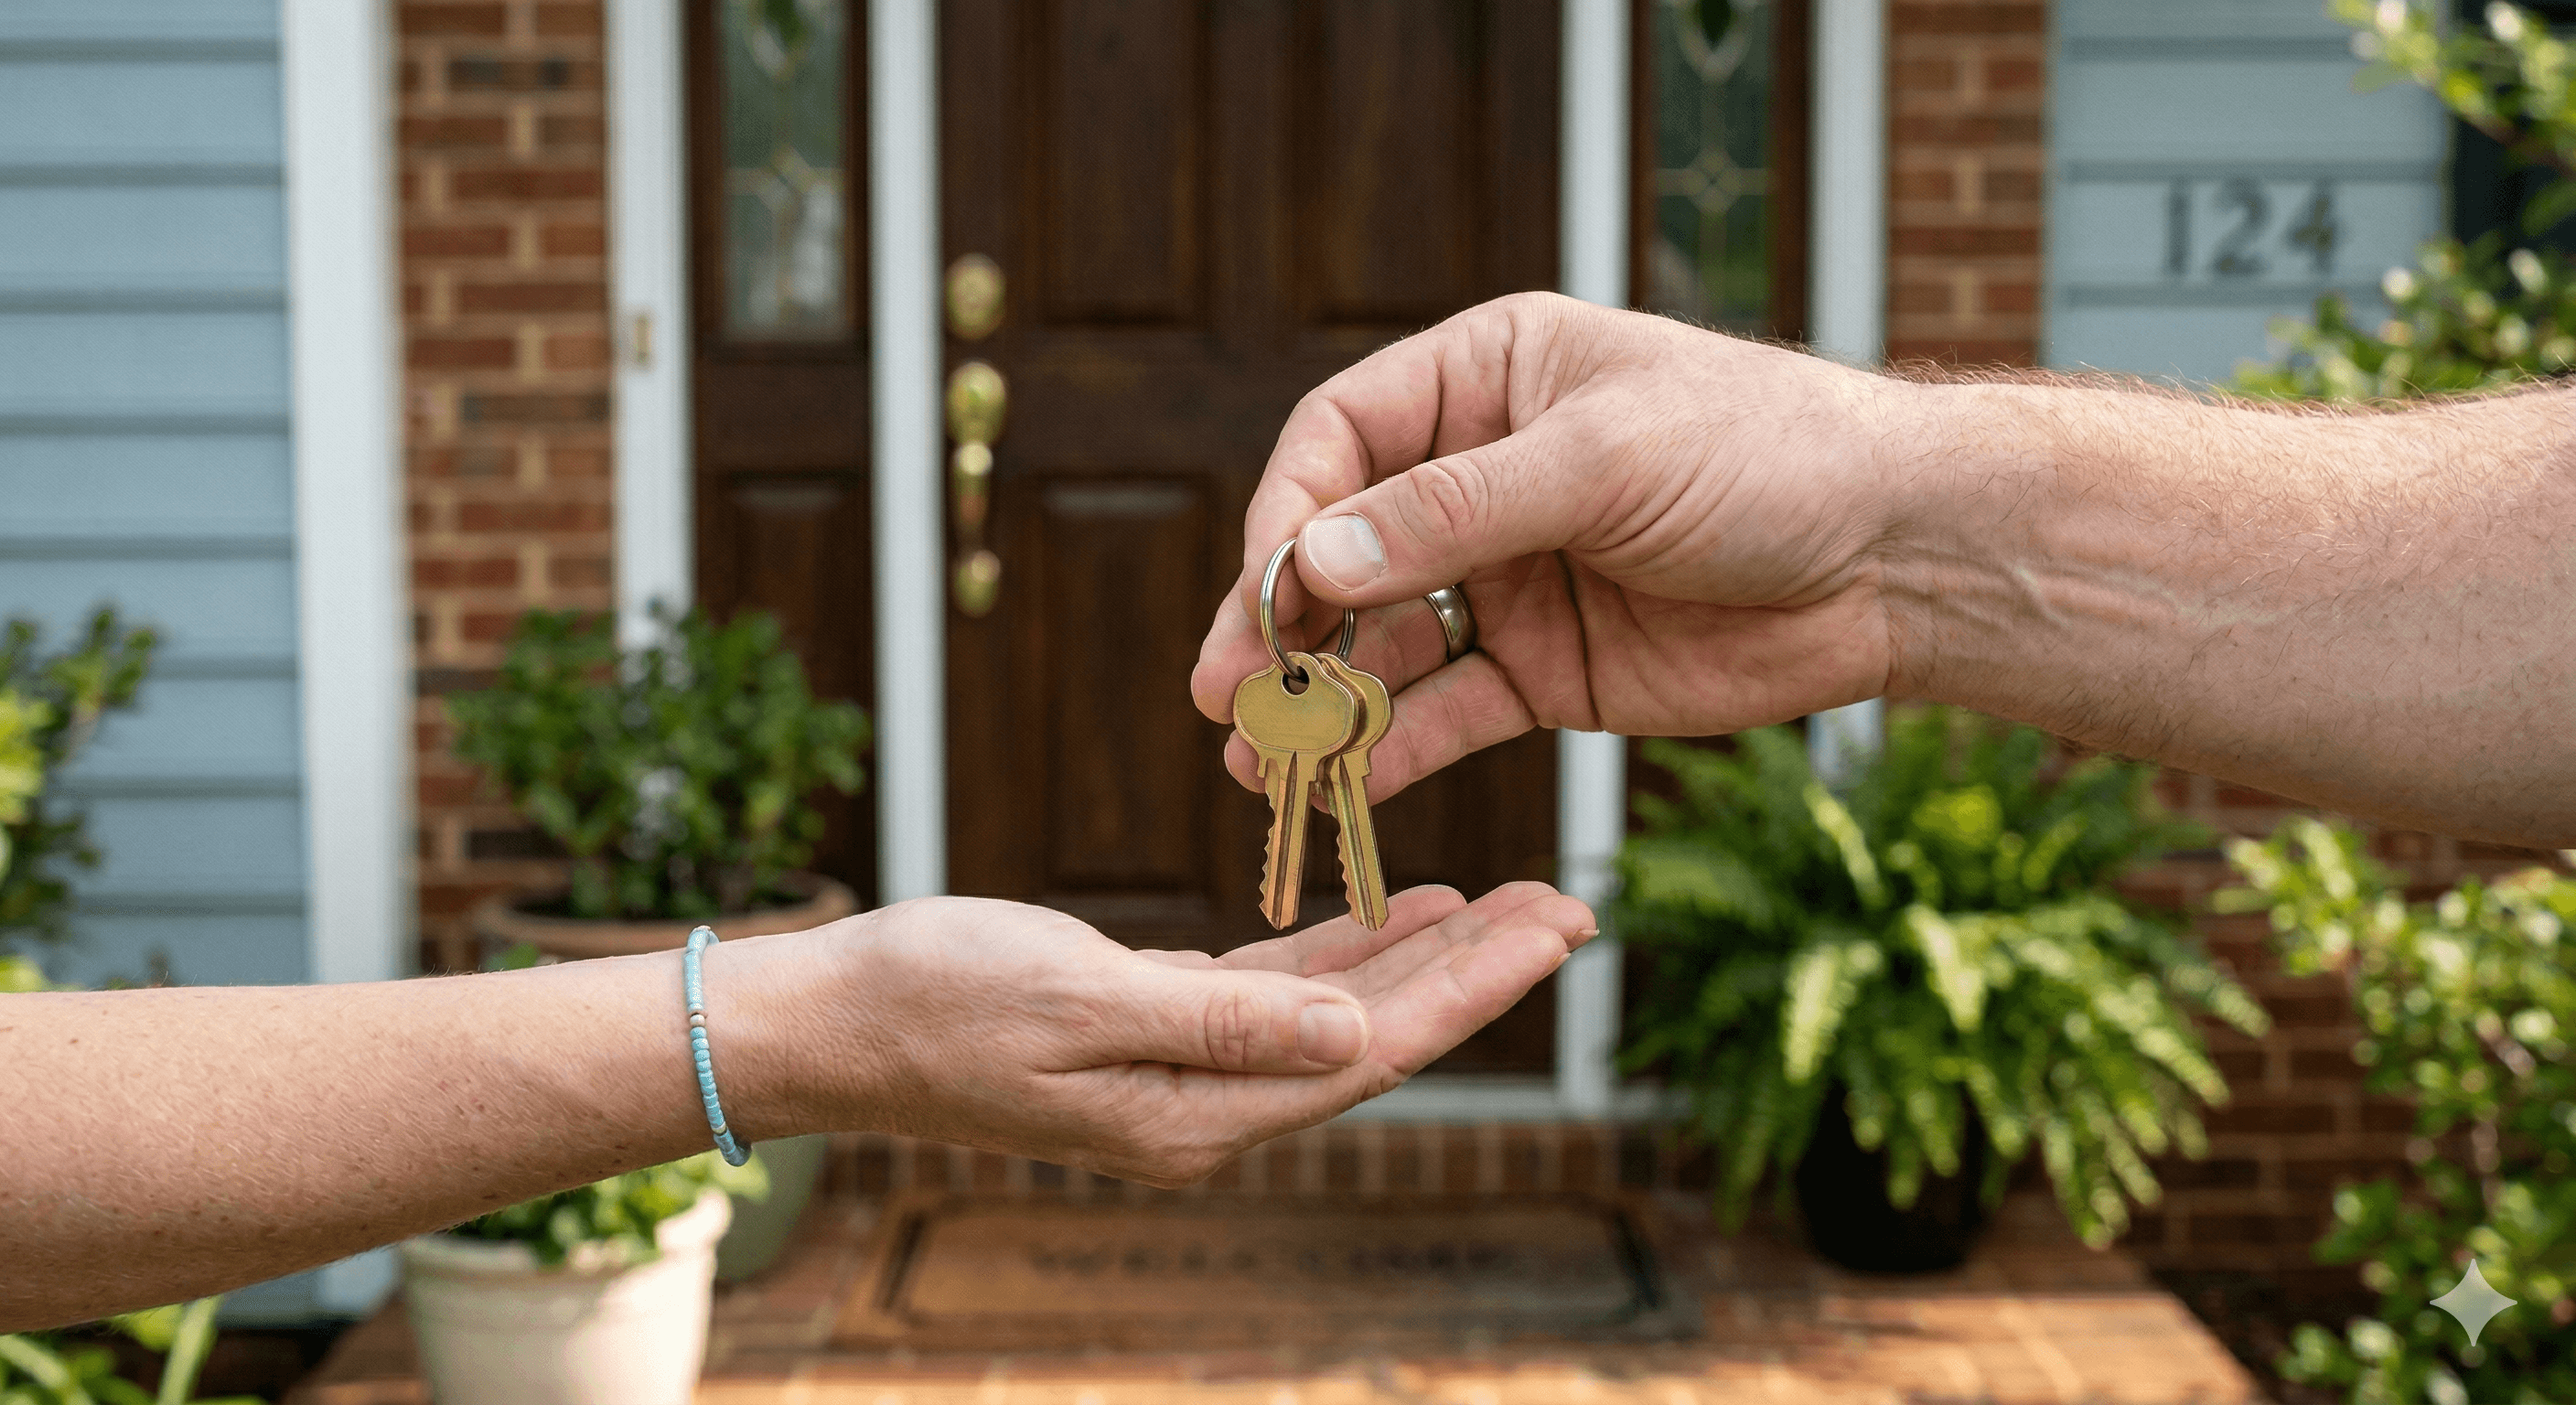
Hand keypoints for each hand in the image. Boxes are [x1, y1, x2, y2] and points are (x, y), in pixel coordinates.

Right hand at [773, 883, 1592, 1185]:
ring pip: (1332, 1015)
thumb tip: (1356, 1044)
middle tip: (1573, 908)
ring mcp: (1178, 1075)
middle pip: (1373, 1040)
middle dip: (1475, 975)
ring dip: (1417, 962)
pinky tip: (1387, 915)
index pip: (1371, 1055)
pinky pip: (1272, 996)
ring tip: (1506, 907)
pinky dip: (1336, 956)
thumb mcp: (1077, 999)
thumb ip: (1222, 1023)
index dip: (1472, 992)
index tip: (1557, 932)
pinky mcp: (1150, 1031)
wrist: (827, 1019)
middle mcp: (1202, 1111)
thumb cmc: (930, 999)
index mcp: (1194, 1116)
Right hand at [1191, 291, 1918, 802]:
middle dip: (1280, 624)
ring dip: (1318, 701)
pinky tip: (1338, 787)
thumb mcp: (1604, 460)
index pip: (1341, 439)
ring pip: (1382, 643)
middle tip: (1222, 693)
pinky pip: (1447, 712)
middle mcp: (1480, 478)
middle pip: (1343, 551)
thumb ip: (1456, 511)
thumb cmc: (1767, 457)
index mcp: (1488, 379)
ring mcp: (1508, 580)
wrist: (1900, 558)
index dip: (1289, 515)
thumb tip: (1312, 560)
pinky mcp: (1544, 672)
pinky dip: (1395, 750)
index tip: (1265, 591)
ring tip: (1257, 762)